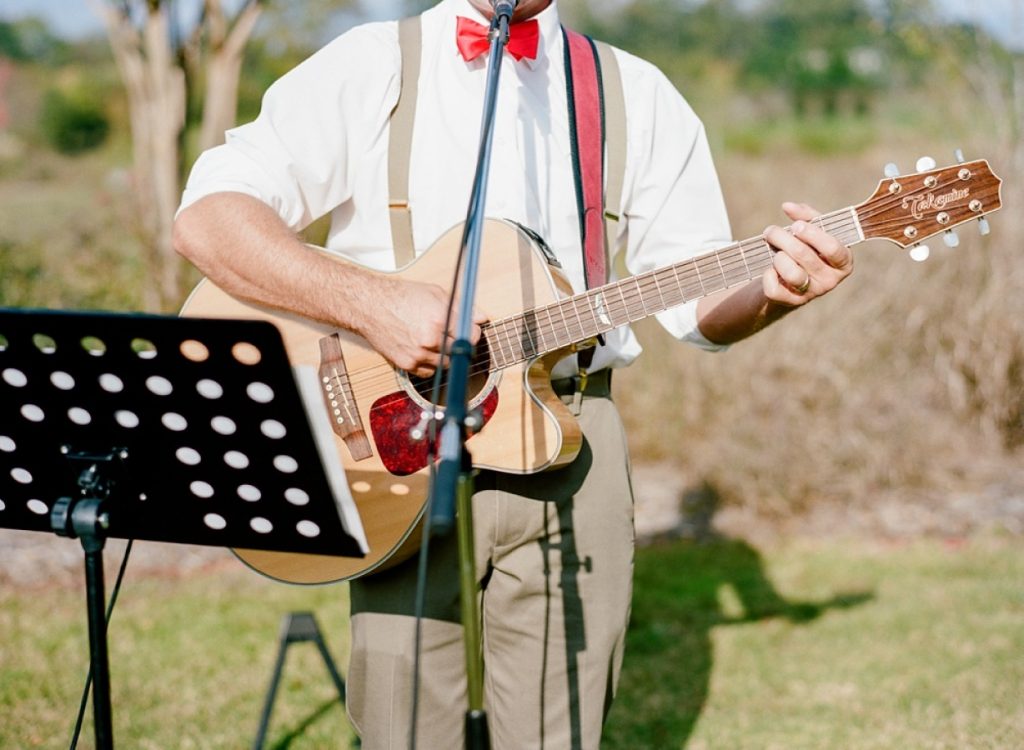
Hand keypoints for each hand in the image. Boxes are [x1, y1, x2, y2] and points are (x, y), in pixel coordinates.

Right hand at [355, 276, 486, 377]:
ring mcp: (418, 354)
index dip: (472, 333)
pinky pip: (429, 371)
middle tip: (450, 334)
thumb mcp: (435, 293)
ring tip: (435, 340)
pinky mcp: (407, 365)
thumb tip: (481, 318)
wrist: (370, 306)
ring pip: (446, 364)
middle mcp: (430, 339)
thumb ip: (461, 307)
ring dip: (445, 354)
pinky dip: (430, 363)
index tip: (468, 330)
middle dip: (459, 343)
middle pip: (460, 352)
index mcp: (440, 319)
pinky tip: (424, 349)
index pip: (472, 336)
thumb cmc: (401, 296)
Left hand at [762, 202, 852, 305]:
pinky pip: (775, 289)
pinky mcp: (791, 302)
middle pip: (804, 255)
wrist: (789, 281)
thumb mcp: (811, 233)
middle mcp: (830, 280)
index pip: (833, 248)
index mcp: (842, 261)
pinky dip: (768, 276)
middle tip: (771, 231)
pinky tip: (769, 269)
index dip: (813, 235)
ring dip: (777, 257)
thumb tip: (788, 206)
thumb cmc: (805, 251)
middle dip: (782, 238)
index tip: (796, 225)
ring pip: (791, 273)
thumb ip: (805, 217)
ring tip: (774, 251)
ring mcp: (811, 293)